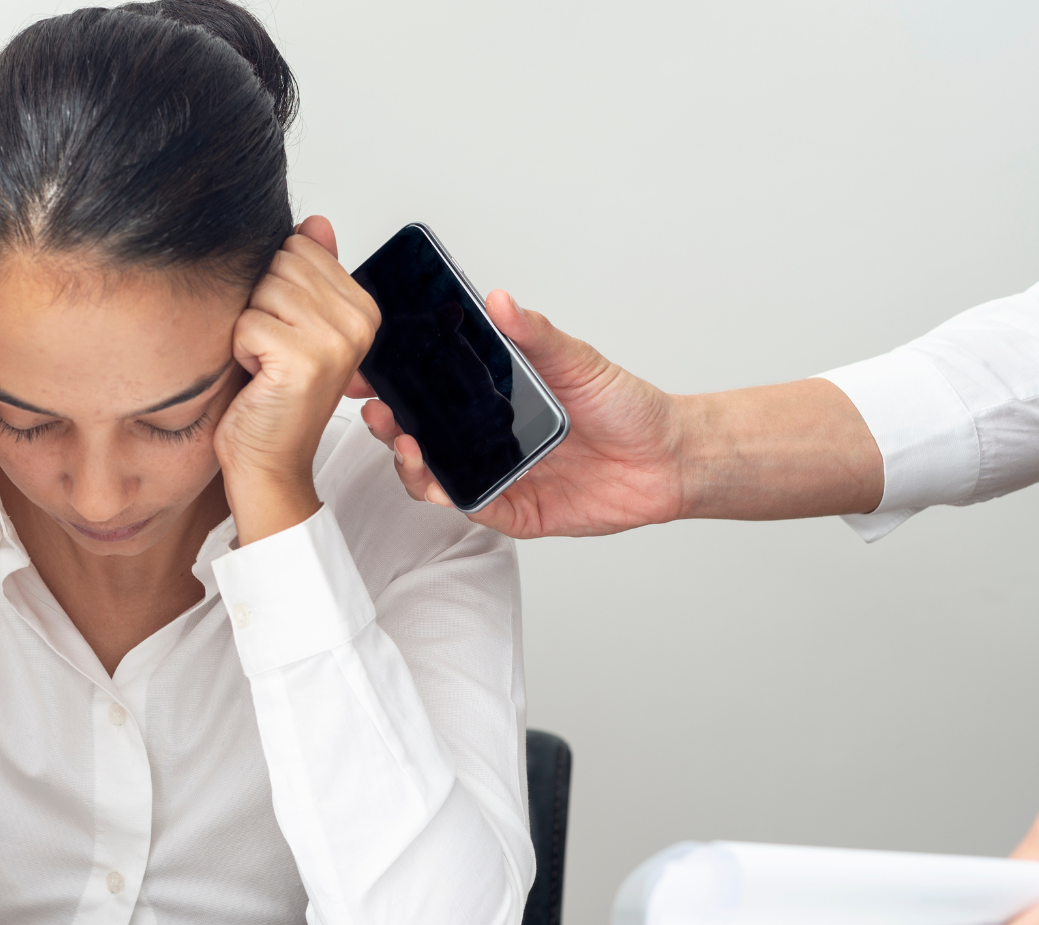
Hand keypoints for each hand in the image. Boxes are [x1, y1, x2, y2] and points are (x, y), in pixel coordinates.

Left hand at [217, 216, 380, 545]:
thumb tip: (315, 222)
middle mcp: (357, 322)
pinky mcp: (303, 361)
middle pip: (279, 264)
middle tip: (270, 350)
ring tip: (264, 363)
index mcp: (363, 308)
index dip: (274, 287)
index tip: (284, 330)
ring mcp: (334, 341)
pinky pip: (247, 323)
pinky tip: (257, 378)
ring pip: (261, 291)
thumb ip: (309, 271)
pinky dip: (238, 350)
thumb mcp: (294, 326)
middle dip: (260, 304)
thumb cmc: (273, 399)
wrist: (269, 465)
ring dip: (248, 327)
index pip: (300, 247)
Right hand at [357, 293, 882, 536]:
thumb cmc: (627, 406)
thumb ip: (536, 334)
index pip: (429, 386)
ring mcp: (495, 473)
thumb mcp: (578, 360)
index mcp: (493, 396)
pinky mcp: (513, 509)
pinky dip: (447, 496)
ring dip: (408, 462)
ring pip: (431, 474)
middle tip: (379, 408)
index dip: (393, 378)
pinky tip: (437, 480)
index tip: (368, 366)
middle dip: (388, 421)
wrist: (670, 458)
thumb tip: (500, 301)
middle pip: (418, 431)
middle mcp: (486, 435)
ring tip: (405, 443)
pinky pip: (470, 506)